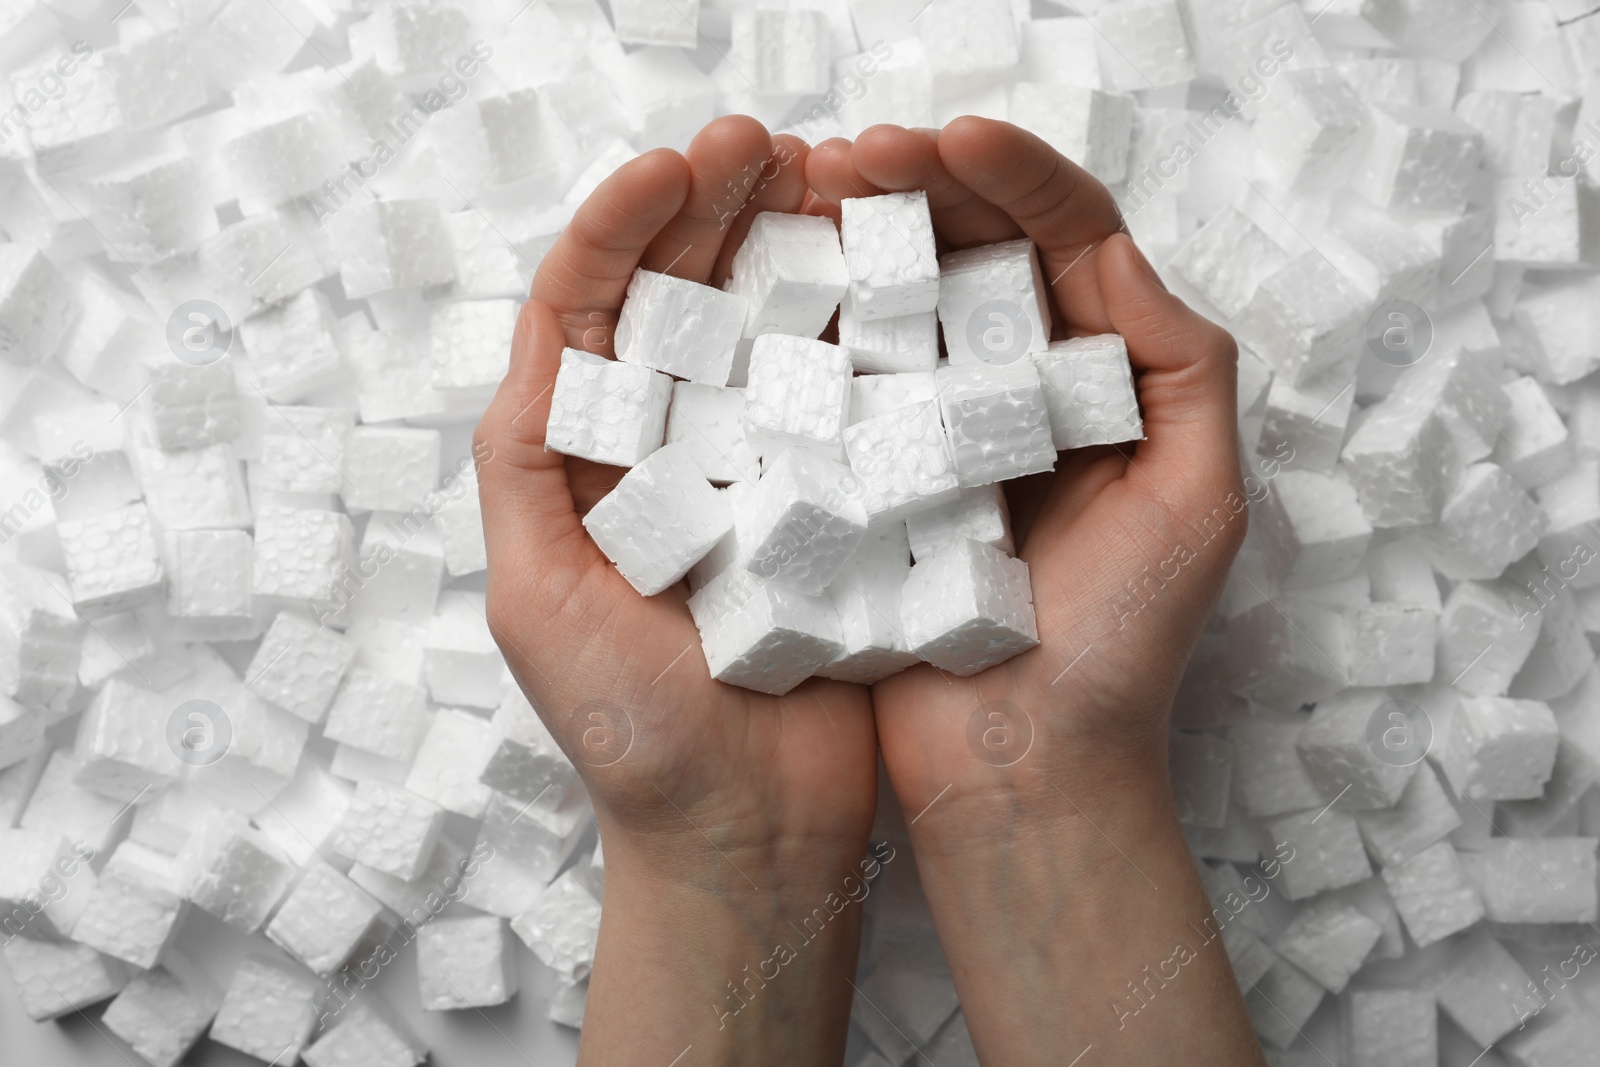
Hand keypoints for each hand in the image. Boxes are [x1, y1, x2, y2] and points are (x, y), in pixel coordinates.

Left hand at [474, 116, 876, 1065]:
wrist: (750, 830)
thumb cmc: (634, 733)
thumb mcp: (540, 598)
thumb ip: (526, 470)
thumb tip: (537, 350)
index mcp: (589, 460)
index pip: (593, 312)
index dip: (624, 226)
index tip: (674, 167)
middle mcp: (671, 450)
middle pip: (681, 299)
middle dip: (712, 211)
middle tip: (765, 148)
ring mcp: (758, 471)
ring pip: (766, 331)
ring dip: (787, 247)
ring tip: (826, 180)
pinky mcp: (835, 502)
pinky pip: (843, 399)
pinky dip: (856, 330)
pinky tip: (881, 274)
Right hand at [808, 119, 1263, 1064]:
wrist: (1021, 770)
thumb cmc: (1118, 651)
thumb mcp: (1198, 504)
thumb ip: (1185, 370)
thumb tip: (1119, 256)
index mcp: (1100, 383)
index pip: (1067, 243)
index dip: (1015, 177)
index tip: (952, 138)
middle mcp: (1016, 393)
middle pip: (974, 254)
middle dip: (921, 186)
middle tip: (852, 156)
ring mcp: (935, 434)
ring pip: (903, 306)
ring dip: (860, 237)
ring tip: (805, 193)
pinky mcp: (868, 481)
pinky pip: (845, 385)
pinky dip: (815, 326)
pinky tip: (779, 284)